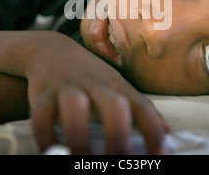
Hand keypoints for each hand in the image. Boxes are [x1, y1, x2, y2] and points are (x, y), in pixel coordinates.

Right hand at [24, 32, 168, 154]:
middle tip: (119, 160)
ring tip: (82, 159)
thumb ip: (139, 107)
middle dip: (118, 135)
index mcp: (117, 86)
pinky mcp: (43, 93)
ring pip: (75, 106)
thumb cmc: (90, 75)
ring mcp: (68, 87)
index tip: (160, 154)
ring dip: (79, 136)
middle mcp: (95, 85)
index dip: (153, 130)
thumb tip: (166, 129)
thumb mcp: (117, 86)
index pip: (142, 107)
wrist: (51, 50)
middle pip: (113, 104)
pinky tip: (51, 154)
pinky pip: (41, 115)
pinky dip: (45, 137)